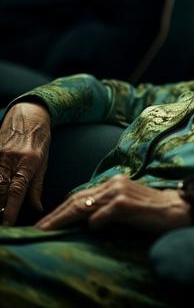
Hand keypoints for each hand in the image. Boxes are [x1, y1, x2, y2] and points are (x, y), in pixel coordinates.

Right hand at [0, 101, 51, 225]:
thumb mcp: (44, 160)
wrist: (29, 113)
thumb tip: (36, 208)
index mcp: (28, 161)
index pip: (17, 190)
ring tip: (0, 213)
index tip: (8, 224)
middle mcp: (10, 158)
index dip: (11, 209)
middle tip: (2, 225)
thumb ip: (37, 185)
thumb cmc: (40, 138)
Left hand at [34, 174, 191, 233]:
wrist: (177, 209)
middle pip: (78, 199)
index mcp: (115, 181)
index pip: (82, 195)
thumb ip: (108, 205)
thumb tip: (87, 219)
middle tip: (39, 228)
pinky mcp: (125, 204)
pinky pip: (100, 216)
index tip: (47, 222)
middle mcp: (115, 183)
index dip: (62, 209)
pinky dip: (92, 224)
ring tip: (48, 230)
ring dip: (63, 220)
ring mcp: (119, 192)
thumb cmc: (153, 210)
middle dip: (56, 215)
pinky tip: (90, 229)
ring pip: (83, 206)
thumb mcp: (128, 203)